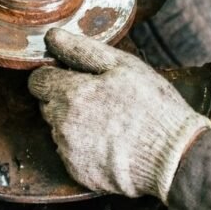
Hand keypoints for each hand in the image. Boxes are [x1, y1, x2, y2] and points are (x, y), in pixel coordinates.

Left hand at [28, 28, 210, 201]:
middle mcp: (62, 125)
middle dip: (66, 99)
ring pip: (58, 129)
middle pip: (47, 104)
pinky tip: (109, 142)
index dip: (55, 75)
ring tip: (109, 122)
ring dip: (74, 123)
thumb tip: (53, 37)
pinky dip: (84, 146)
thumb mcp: (123, 66)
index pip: (37, 81)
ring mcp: (69, 151)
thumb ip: (81, 50)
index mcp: (70, 94)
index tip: (75, 76)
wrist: (173, 158)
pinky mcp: (78, 172)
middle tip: (99, 99)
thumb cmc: (152, 107)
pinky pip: (70, 153)